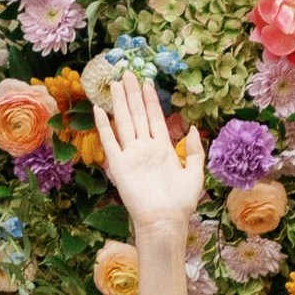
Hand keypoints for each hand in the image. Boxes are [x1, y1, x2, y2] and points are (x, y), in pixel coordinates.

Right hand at [95, 69, 204, 235]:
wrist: (165, 221)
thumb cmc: (181, 202)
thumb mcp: (195, 174)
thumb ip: (195, 150)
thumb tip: (193, 128)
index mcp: (163, 149)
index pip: (155, 118)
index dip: (151, 100)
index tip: (147, 82)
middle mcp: (145, 148)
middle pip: (138, 115)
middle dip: (133, 93)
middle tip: (128, 72)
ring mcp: (131, 155)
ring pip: (125, 122)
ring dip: (119, 103)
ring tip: (115, 83)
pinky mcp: (119, 165)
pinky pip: (110, 142)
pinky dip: (104, 126)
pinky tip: (99, 110)